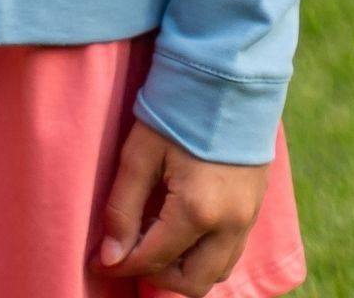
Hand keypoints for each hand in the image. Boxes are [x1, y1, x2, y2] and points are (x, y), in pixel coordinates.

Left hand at [90, 118, 270, 294]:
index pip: (155, 259)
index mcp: (197, 211)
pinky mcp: (255, 208)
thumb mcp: (140, 152)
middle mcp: (229, 225)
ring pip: (215, 272)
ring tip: (154, 239)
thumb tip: (110, 258)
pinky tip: (180, 230)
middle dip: (156, 275)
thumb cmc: (176, 109)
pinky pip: (230, 252)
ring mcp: (247, 219)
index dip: (121, 264)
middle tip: (129, 252)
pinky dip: (204, 255)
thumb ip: (122, 207)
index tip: (98, 262)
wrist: (226, 77)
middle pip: (191, 282)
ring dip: (184, 269)